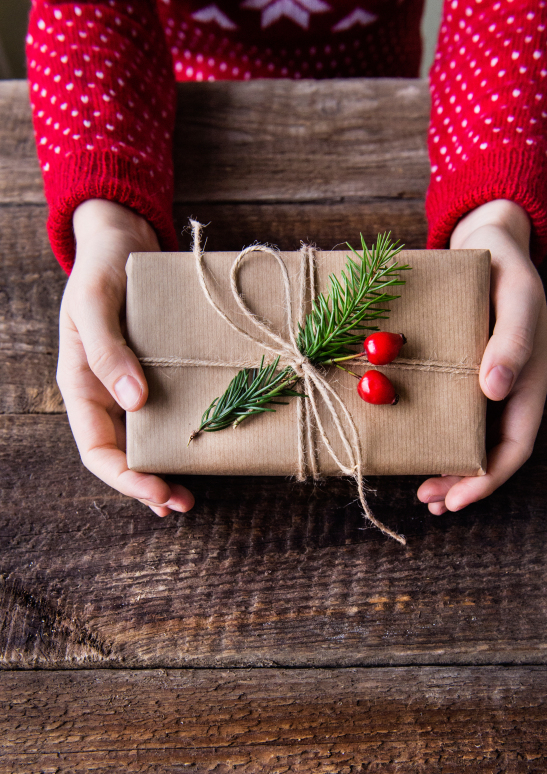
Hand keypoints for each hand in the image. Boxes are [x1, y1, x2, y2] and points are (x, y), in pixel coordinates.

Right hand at [57, 199, 194, 516]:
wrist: (124, 236)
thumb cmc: (102, 265)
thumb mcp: (95, 302)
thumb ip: (107, 349)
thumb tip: (132, 401)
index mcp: (81, 385)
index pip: (97, 449)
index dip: (124, 478)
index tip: (156, 491)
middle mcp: (106, 393)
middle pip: (123, 454)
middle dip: (149, 484)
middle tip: (182, 503)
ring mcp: (133, 385)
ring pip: (147, 440)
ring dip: (167, 468)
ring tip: (190, 494)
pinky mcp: (160, 373)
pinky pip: (170, 413)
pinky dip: (183, 435)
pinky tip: (203, 450)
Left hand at [417, 199, 546, 514]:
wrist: (486, 243)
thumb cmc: (504, 267)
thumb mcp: (515, 297)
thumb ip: (511, 340)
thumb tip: (497, 390)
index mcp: (530, 379)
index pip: (515, 444)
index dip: (489, 477)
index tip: (458, 498)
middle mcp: (510, 390)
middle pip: (492, 452)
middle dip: (464, 482)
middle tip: (429, 501)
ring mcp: (487, 385)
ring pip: (473, 440)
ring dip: (450, 469)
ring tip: (424, 492)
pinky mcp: (463, 375)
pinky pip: (454, 417)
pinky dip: (437, 438)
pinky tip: (417, 449)